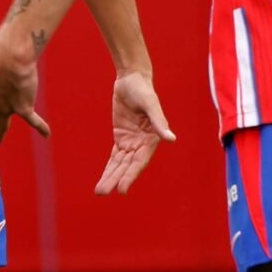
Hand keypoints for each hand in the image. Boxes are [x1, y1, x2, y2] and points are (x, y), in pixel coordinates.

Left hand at [95, 72, 174, 195]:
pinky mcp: (121, 137)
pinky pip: (115, 156)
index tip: (121, 189)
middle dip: (115, 179)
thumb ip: (159, 122)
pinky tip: (104, 178)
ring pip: (120, 164)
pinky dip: (110, 167)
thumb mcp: (150, 104)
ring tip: (100, 191)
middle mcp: (142, 144)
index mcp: (152, 139)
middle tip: (102, 192)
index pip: (139, 161)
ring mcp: (131, 142)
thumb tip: (171, 139)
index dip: (130, 175)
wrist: (132, 79)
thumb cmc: (144, 90)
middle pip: (127, 166)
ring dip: (110, 177)